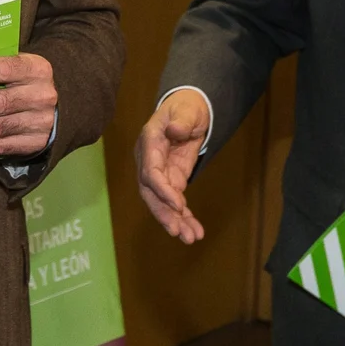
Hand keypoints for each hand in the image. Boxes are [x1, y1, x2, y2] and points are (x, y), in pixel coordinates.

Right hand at [135, 89, 209, 243]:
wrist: (188, 109)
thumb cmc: (186, 107)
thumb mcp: (187, 110)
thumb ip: (181, 121)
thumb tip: (174, 130)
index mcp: (149, 142)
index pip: (150, 171)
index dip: (162, 189)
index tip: (178, 205)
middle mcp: (149, 160)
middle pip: (150, 192)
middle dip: (163, 213)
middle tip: (178, 231)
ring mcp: (159, 172)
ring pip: (160, 202)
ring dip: (174, 221)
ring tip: (191, 238)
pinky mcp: (171, 179)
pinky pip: (174, 202)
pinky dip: (184, 217)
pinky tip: (195, 230)